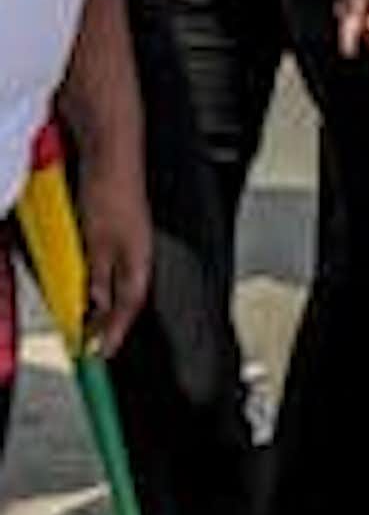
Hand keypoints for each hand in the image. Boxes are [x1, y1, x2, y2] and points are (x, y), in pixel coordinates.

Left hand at [74, 153, 151, 359]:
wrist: (112, 158)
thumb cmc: (111, 193)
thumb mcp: (96, 244)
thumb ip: (97, 279)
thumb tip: (93, 308)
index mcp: (139, 261)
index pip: (128, 309)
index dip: (115, 334)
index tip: (102, 355)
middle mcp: (137, 254)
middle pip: (124, 301)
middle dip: (108, 325)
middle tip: (90, 346)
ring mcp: (128, 244)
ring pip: (115, 287)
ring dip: (101, 308)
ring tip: (85, 325)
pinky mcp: (116, 233)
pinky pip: (109, 271)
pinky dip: (97, 288)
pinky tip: (85, 290)